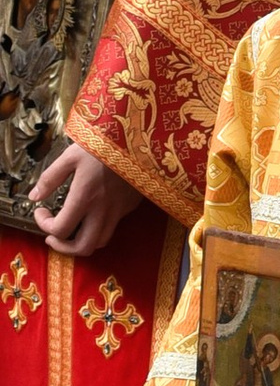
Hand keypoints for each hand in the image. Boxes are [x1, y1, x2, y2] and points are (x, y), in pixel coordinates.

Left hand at [29, 141, 136, 258]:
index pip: (60, 229)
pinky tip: (93, 212)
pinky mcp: (130, 206)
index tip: (41, 211)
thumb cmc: (104, 143)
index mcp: (85, 196)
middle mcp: (103, 209)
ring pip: (101, 241)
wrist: (138, 137)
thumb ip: (50, 178)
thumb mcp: (71, 155)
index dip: (44, 225)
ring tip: (73, 229)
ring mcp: (119, 210)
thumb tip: (34, 196)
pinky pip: (114, 225)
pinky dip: (99, 227)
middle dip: (63, 247)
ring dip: (83, 241)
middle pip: (83, 247)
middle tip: (53, 236)